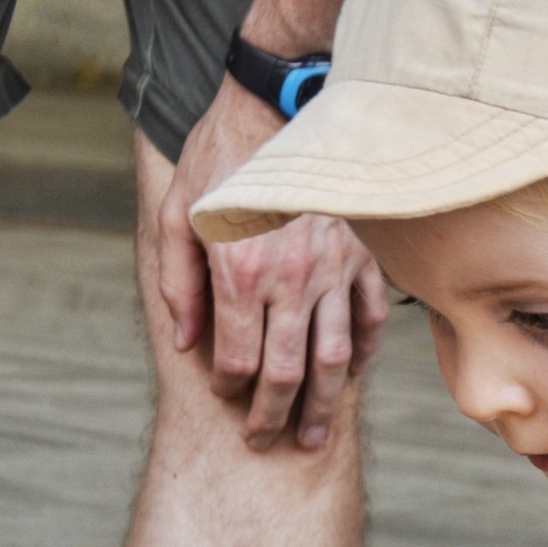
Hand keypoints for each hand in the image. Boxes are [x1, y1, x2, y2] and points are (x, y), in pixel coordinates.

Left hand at [157, 77, 387, 450]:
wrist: (278, 105)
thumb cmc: (220, 158)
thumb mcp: (177, 214)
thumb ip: (179, 283)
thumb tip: (188, 341)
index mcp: (240, 272)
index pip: (236, 357)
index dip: (228, 387)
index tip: (225, 394)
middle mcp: (290, 279)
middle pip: (286, 372)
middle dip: (273, 416)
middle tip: (264, 441)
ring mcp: (333, 270)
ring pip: (334, 359)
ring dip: (324, 406)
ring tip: (314, 437)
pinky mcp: (362, 256)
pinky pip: (369, 318)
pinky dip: (363, 353)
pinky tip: (351, 377)